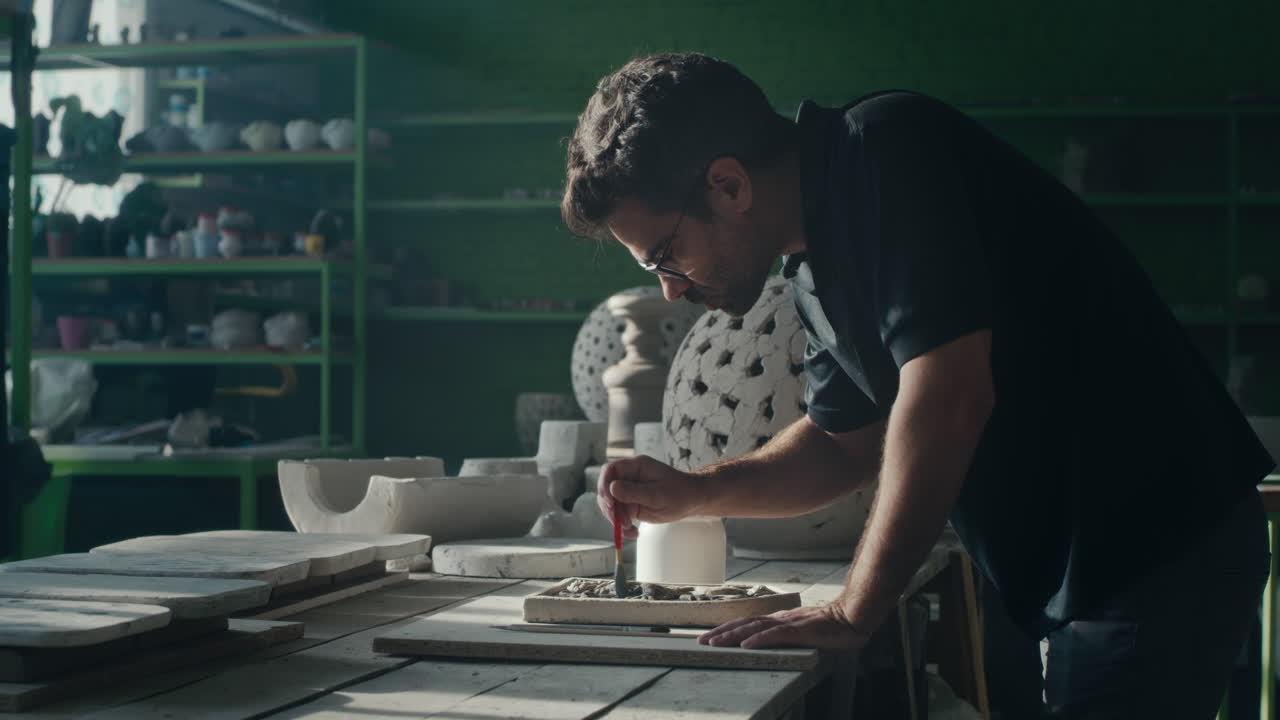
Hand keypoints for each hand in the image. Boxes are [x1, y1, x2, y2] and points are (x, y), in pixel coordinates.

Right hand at [597, 455, 705, 539]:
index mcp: (636, 467)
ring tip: (630, 529)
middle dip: (610, 507)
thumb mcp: (658, 494)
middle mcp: (629, 477)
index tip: (610, 502)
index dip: (604, 484)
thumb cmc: (679, 492)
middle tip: (620, 522)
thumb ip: (635, 491)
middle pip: (606, 489)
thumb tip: (612, 488)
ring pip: (610, 505)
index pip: (610, 470)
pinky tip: (633, 533)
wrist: (691, 501)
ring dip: (616, 519)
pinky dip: (623, 526)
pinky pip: (619, 515)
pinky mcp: (631, 504)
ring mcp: (629, 491)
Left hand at [697, 605, 869, 651]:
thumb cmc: (830, 627)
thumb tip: (772, 642)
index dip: (727, 629)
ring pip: (753, 628)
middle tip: (701, 641)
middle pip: (744, 624)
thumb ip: (787, 635)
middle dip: (720, 632)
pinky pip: (774, 635)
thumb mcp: (802, 632)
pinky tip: (746, 645)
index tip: (710, 636)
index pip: (747, 623)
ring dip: (732, 636)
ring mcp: (788, 623)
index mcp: (779, 620)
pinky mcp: (798, 631)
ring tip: (715, 643)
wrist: (851, 618)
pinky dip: (758, 639)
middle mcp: (779, 619)